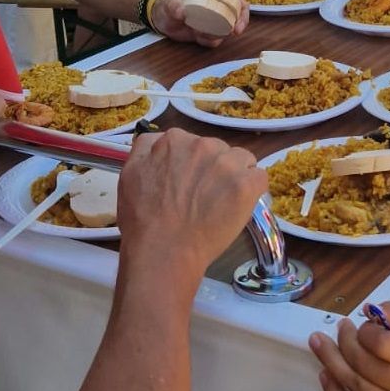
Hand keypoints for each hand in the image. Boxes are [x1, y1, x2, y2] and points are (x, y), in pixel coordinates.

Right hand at [117, 129, 265, 275]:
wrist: (162, 251)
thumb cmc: (142, 220)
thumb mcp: (130, 174)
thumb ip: (145, 150)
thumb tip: (158, 142)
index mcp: (173, 139)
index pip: (192, 144)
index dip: (192, 165)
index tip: (188, 184)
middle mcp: (201, 144)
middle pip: (217, 150)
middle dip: (213, 169)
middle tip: (202, 197)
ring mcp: (226, 163)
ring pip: (241, 160)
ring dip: (235, 176)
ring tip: (222, 202)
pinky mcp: (246, 183)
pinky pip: (259, 177)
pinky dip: (253, 191)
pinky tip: (239, 206)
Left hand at [150, 0, 249, 45]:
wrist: (161, 19)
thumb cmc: (168, 6)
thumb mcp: (170, 4)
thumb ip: (175, 6)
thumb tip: (182, 11)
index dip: (240, 8)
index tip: (239, 20)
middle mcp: (217, 6)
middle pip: (238, 13)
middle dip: (239, 24)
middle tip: (234, 32)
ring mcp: (214, 20)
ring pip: (228, 29)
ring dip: (218, 34)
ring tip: (199, 33)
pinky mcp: (209, 32)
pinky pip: (216, 39)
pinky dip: (209, 41)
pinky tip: (197, 37)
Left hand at [310, 302, 389, 390]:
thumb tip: (368, 311)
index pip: (382, 344)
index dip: (365, 332)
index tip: (362, 327)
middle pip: (364, 364)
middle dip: (344, 342)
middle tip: (339, 329)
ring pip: (354, 386)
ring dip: (331, 361)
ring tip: (320, 343)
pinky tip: (325, 374)